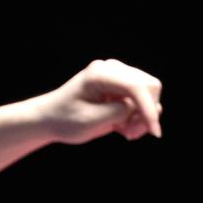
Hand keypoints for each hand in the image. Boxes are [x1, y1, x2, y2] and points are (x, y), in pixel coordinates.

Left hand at [36, 59, 162, 144]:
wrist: (49, 119)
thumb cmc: (64, 120)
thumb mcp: (91, 121)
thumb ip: (121, 112)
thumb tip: (150, 107)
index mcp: (100, 74)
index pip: (136, 87)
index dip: (148, 110)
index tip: (154, 134)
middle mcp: (112, 68)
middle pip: (150, 86)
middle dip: (146, 113)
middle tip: (129, 134)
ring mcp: (117, 75)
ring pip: (149, 93)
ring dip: (142, 116)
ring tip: (124, 132)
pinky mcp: (120, 86)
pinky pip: (141, 99)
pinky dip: (137, 115)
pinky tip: (122, 127)